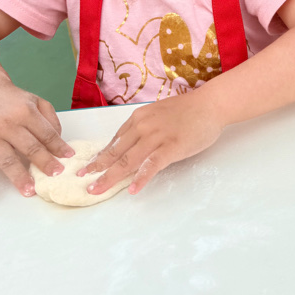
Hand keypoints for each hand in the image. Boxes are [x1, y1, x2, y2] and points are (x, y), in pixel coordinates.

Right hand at [0, 80, 73, 195]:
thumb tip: (59, 142)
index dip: (58, 146)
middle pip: (29, 147)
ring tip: (29, 190)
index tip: (68, 158)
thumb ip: (50, 119)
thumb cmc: (12, 100)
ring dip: (18, 176)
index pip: (46, 133)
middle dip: (44, 163)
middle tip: (55, 175)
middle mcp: (7, 123)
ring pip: (6, 158)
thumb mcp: (36, 101)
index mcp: (25, 112)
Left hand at [79, 90, 222, 195]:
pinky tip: (133, 189)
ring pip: (127, 161)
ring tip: (96, 189)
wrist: (211, 104)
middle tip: (82, 181)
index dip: (100, 156)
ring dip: (110, 177)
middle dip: (97, 168)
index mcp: (138, 119)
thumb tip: (133, 145)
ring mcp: (156, 137)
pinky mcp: (171, 147)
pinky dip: (141, 178)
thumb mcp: (159, 114)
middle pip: (115, 152)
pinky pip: (152, 165)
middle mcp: (143, 127)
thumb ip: (145, 128)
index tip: (89, 167)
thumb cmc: (189, 110)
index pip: (114, 141)